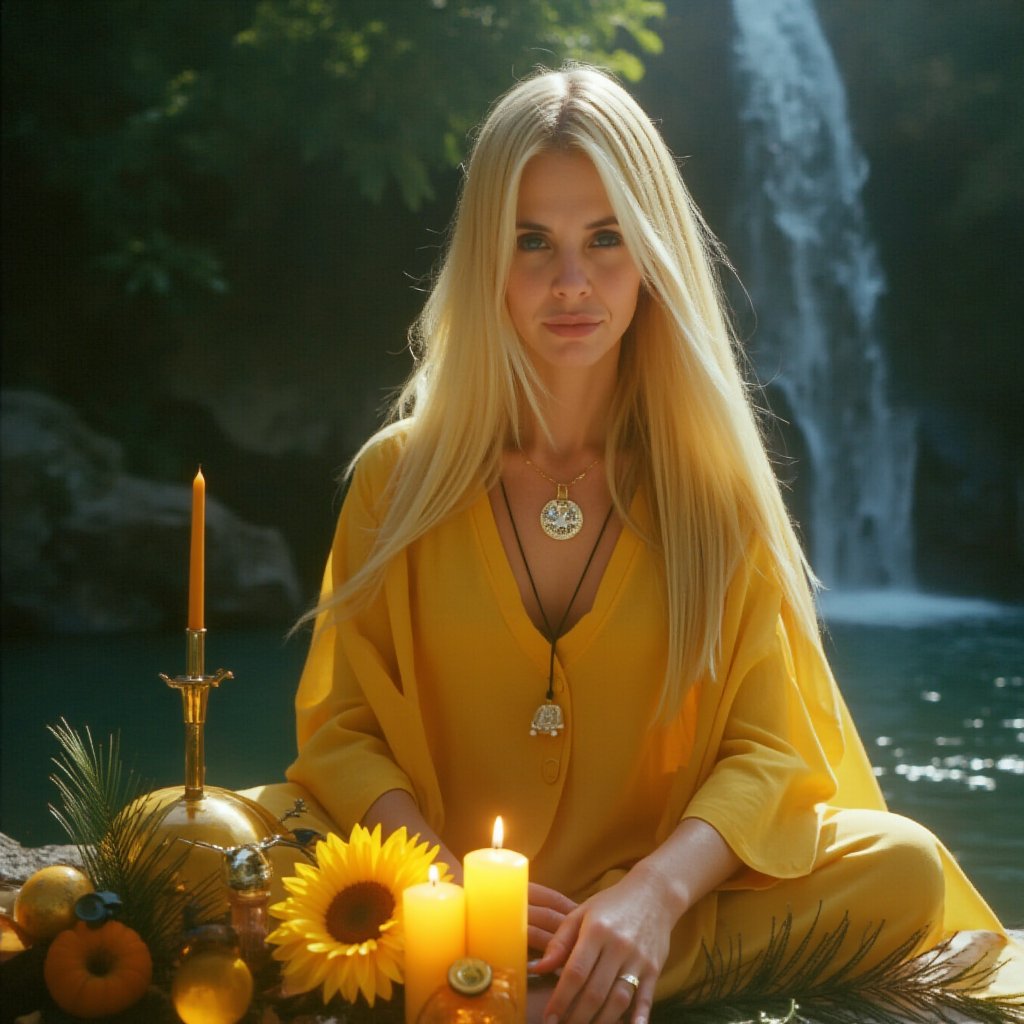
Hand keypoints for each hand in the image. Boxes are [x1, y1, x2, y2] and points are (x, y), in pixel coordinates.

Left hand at [530, 864, 675, 1023]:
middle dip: (576, 1017)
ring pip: (619, 999)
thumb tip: (538, 968)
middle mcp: (618, 946)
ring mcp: (638, 959)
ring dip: (601, 1021)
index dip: (560, 999)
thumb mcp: (581, 913)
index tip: (549, 1018)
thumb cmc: (611, 904)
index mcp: (597, 930)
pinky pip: (646, 998)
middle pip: (595, 991)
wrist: (653, 894)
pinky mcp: (654, 968)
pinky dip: (638, 1017)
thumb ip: (559, 941)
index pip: (575, 972)